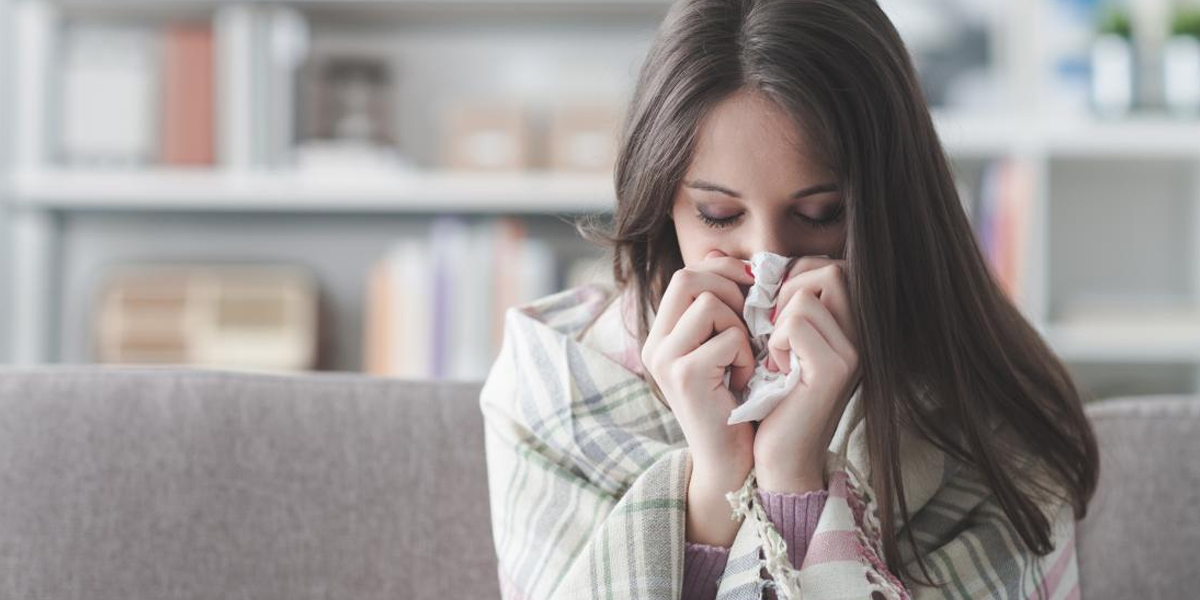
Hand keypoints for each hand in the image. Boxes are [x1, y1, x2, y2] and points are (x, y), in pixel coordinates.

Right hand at [641, 249, 756, 544]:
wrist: (732, 462)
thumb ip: (722, 308)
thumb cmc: (737, 403)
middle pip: (690, 277)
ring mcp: (665, 359)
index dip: (724, 271)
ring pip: (710, 304)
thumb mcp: (725, 348)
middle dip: (731, 291)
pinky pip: (728, 337)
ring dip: (740, 327)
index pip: (686, 273)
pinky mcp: (684, 376)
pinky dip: (746, 356)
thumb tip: (729, 257)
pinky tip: (744, 380)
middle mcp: (655, 343)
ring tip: (743, 358)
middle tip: (750, 323)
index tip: (752, 290)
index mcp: (663, 334)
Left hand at [753, 256, 861, 492]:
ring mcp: (853, 352)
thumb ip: (768, 301)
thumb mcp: (771, 342)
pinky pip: (797, 324)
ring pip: (807, 295)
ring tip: (776, 356)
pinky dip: (775, 342)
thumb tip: (716, 254)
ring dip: (777, 322)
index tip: (773, 313)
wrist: (778, 457)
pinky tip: (776, 370)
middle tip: (772, 330)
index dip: (793, 278)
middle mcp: (861, 336)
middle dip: (787, 291)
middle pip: (828, 270)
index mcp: (849, 326)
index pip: (829, 266)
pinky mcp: (835, 370)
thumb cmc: (770, 399)